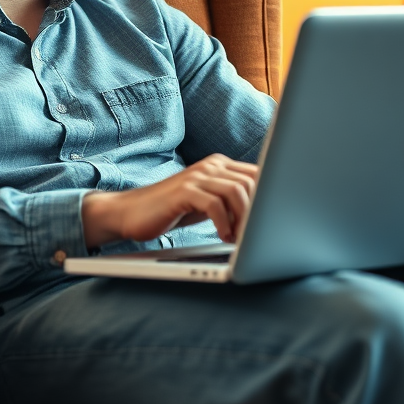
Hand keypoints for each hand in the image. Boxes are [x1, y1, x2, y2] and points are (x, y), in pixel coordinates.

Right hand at [81, 154, 258, 247]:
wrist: (132, 212)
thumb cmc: (173, 210)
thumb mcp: (207, 202)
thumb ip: (231, 199)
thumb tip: (266, 211)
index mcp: (220, 165)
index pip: (258, 173)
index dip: (270, 197)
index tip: (271, 222)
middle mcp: (211, 166)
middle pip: (251, 182)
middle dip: (258, 211)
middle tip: (254, 235)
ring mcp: (196, 176)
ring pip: (236, 191)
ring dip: (243, 218)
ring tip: (239, 237)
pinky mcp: (184, 191)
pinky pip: (214, 204)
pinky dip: (224, 223)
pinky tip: (223, 236)